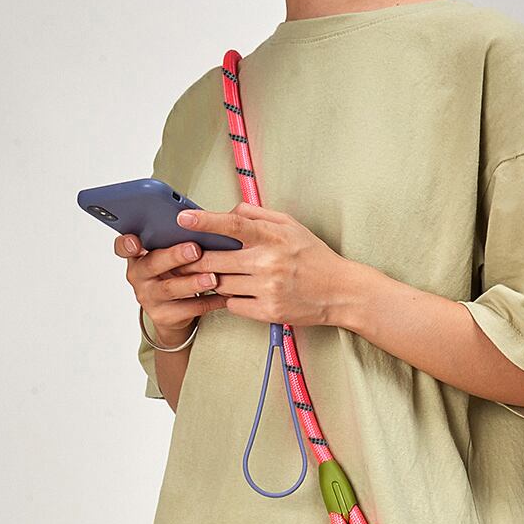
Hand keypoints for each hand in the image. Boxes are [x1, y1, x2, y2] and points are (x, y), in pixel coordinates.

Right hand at [114, 234, 226, 344]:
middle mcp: (138, 276)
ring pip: (171, 288)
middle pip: (153, 264)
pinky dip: (208, 301)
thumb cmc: (172, 273)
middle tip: (195, 249)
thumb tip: (199, 222)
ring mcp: (149, 297)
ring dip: (193, 282)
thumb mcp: (167, 256)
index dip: (127, 244)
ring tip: (212, 277)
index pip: (123, 247)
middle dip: (175, 256)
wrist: (171, 312)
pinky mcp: (163, 316)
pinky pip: (188, 309)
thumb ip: (172, 240)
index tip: (136, 241)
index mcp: (137, 256)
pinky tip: (223, 296)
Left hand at [175, 205, 356, 327]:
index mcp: (272, 237)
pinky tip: (235, 293)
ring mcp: (268, 289)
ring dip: (212, 281)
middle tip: (183, 258)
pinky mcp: (269, 312)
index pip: (233, 224)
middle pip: (216, 261)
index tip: (183, 220)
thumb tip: (227, 212)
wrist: (340, 292)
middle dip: (196, 260)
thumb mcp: (290, 225)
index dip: (205, 222)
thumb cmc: (313, 255)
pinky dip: (229, 299)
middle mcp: (268, 263)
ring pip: (221, 285)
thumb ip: (257, 215)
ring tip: (212, 275)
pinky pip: (233, 305)